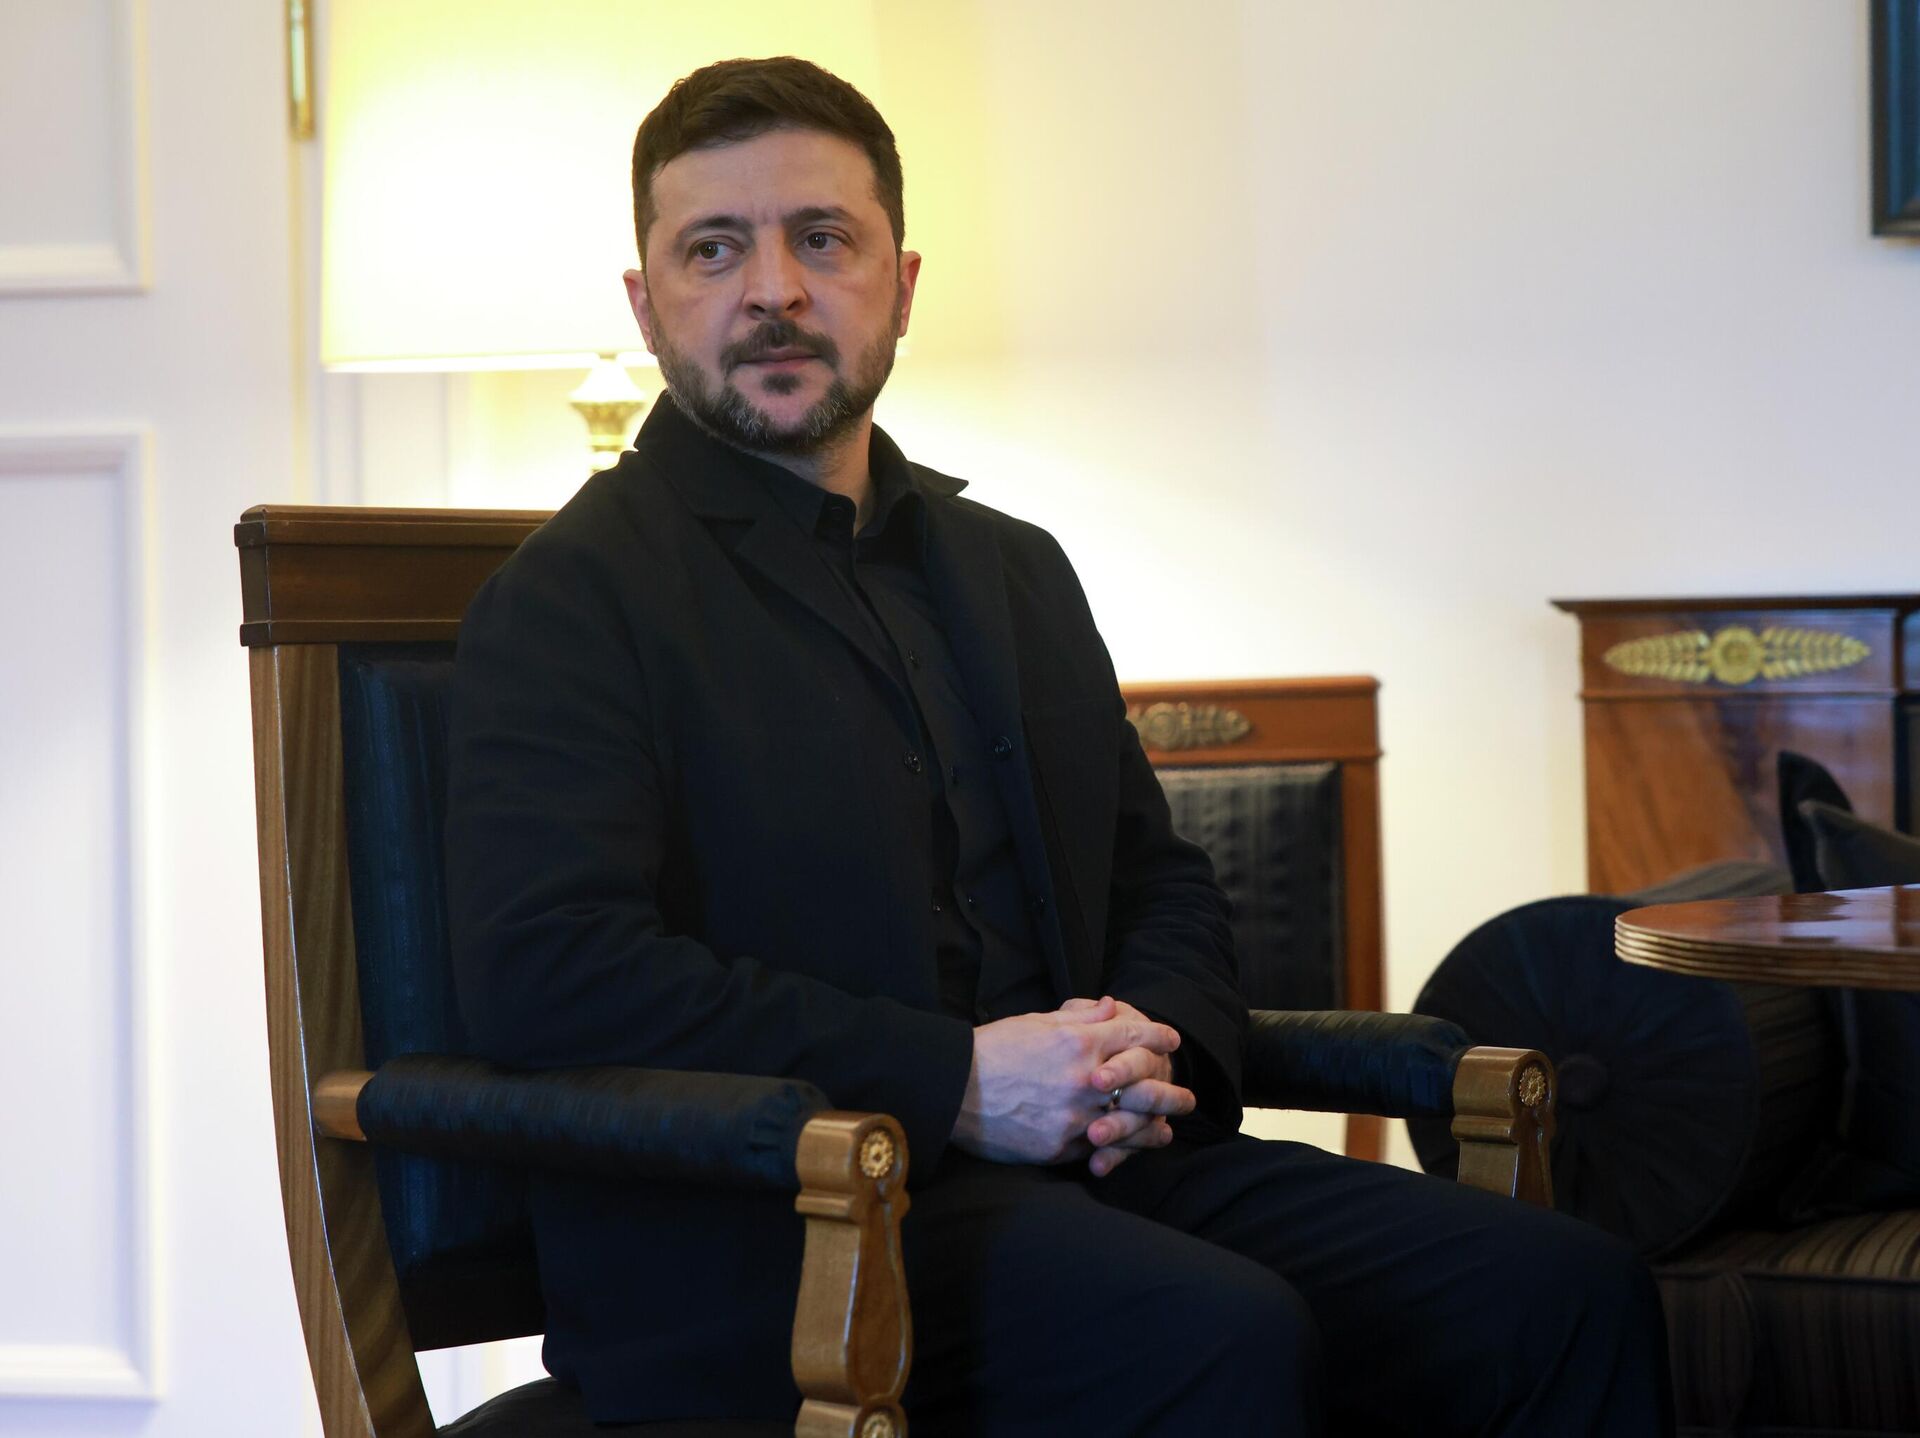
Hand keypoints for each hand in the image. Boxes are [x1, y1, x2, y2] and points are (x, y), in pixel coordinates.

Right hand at [951, 996, 1192, 1166]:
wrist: (954, 1089)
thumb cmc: (992, 1049)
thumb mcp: (1036, 1022)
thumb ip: (1079, 1017)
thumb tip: (1112, 1006)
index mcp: (1078, 1043)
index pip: (1133, 1037)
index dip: (1157, 1037)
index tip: (1171, 1041)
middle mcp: (1083, 1081)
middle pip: (1143, 1086)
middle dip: (1171, 1091)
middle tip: (1188, 1098)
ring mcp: (1073, 1118)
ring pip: (1128, 1125)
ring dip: (1153, 1127)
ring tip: (1167, 1130)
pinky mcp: (1058, 1147)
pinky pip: (1097, 1149)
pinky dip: (1117, 1149)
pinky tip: (1130, 1148)